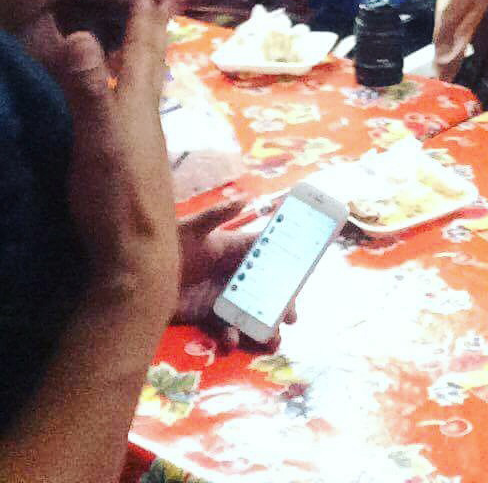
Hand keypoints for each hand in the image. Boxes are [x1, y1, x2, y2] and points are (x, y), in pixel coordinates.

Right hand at [39, 0, 179, 311]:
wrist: (137, 257)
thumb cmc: (116, 199)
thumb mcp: (97, 141)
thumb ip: (88, 91)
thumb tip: (82, 35)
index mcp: (137, 109)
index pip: (140, 55)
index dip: (141, 23)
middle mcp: (146, 121)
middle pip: (151, 68)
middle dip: (152, 34)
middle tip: (159, 3)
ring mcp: (144, 145)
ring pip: (146, 91)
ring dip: (144, 62)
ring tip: (144, 46)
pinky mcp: (136, 167)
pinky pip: (136, 115)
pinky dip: (132, 95)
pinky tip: (128, 108)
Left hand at [173, 198, 296, 351]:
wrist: (132, 280)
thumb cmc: (164, 247)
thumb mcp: (190, 229)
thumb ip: (217, 215)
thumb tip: (245, 198)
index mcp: (235, 251)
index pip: (269, 258)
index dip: (287, 269)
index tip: (301, 281)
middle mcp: (233, 274)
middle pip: (266, 290)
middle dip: (281, 305)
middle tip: (290, 319)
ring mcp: (221, 296)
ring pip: (251, 312)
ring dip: (263, 327)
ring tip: (271, 342)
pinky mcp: (206, 315)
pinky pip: (226, 328)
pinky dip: (232, 337)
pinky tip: (230, 343)